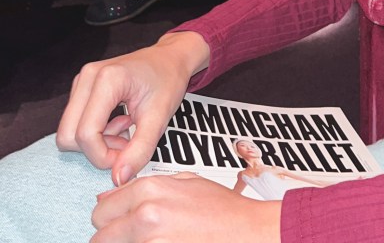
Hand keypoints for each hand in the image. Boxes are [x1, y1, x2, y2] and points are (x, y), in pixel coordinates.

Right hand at [56, 31, 209, 186]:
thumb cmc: (168, 81)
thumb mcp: (160, 118)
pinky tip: (120, 123)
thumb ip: (140, 149)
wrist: (170, 58)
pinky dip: (95, 133)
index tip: (127, 155)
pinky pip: (75, 123)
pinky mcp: (81, 88)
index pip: (85, 134)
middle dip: (97, 150)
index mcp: (107, 79)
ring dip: (96, 142)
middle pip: (69, 135)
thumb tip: (118, 179)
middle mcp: (88, 77)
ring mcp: (81, 81)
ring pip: (69, 132)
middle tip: (127, 143)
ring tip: (126, 132)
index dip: (103, 156)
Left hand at [91, 173, 281, 241]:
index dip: (111, 219)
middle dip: (113, 238)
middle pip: (100, 235)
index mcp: (150, 189)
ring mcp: (150, 242)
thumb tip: (107, 198)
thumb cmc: (222, 209)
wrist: (248, 233)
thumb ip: (143, 188)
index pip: (101, 209)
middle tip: (136, 237)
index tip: (120, 225)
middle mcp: (145, 215)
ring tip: (156, 239)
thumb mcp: (186, 182)